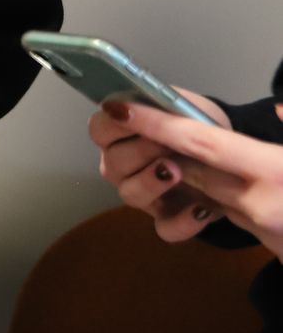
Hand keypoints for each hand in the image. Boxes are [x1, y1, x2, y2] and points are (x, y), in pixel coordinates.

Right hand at [89, 92, 226, 234]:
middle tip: (165, 143)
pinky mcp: (168, 219)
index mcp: (121, 135)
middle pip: (111, 163)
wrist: (233, 152)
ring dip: (151, 183)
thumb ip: (157, 103)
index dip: (114, 125)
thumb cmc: (200, 124)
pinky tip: (200, 209)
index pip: (98, 129)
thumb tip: (126, 105)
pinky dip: (182, 222)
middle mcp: (123, 167)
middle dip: (139, 152)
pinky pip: (165, 228)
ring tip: (176, 172)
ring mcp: (144, 195)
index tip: (133, 117)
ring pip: (130, 194)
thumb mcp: (184, 105)